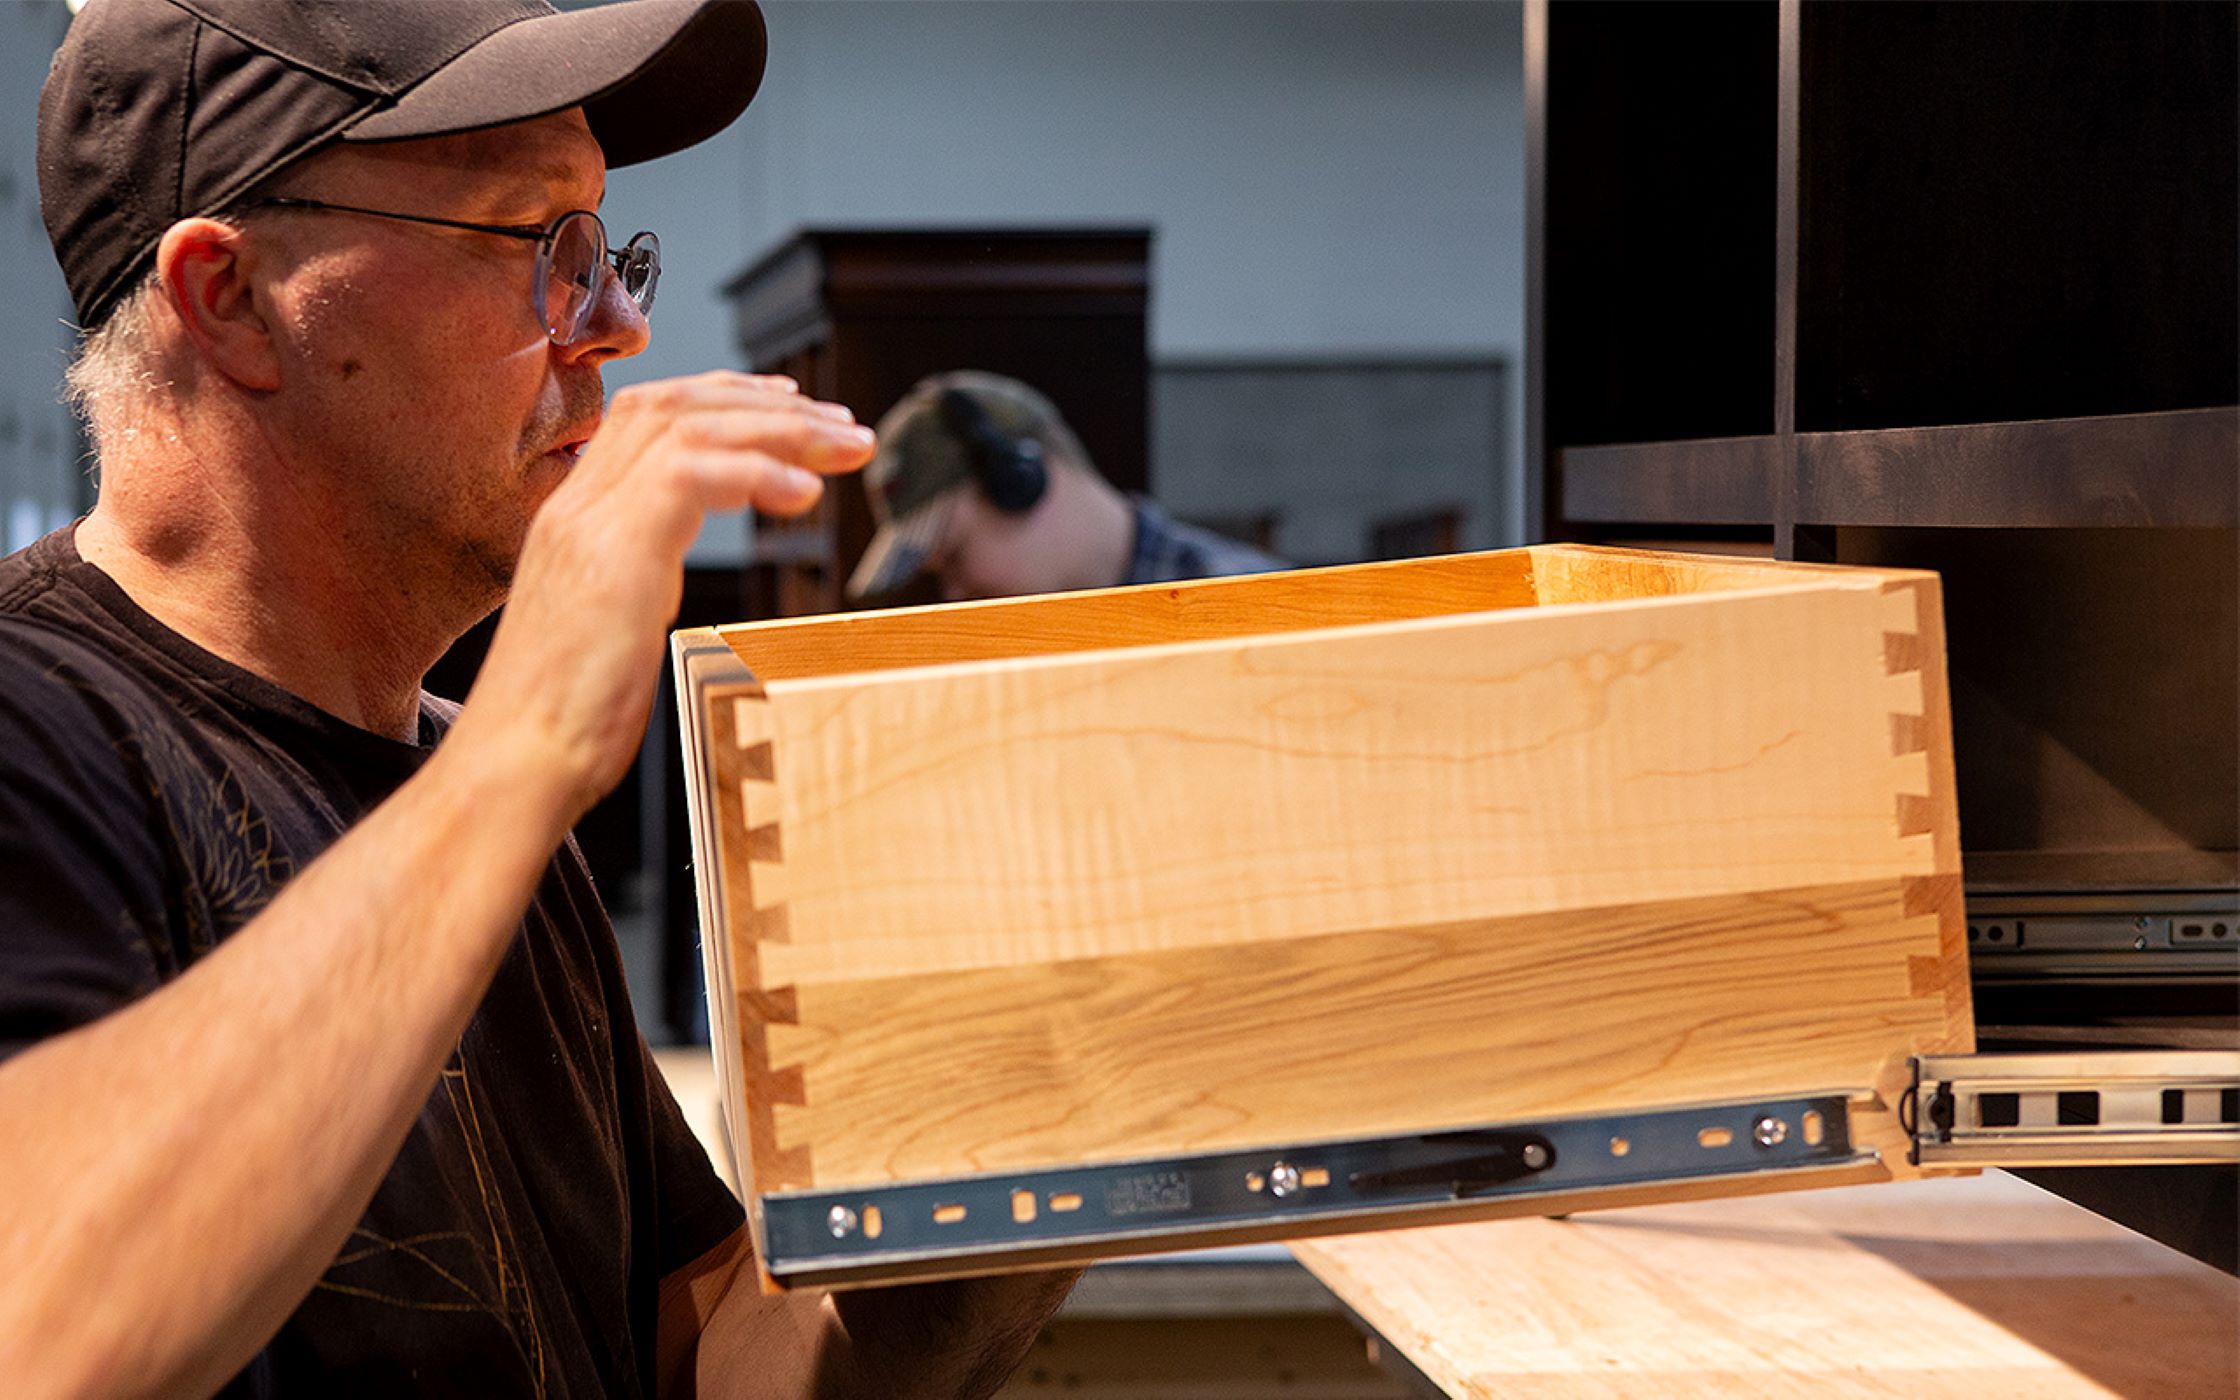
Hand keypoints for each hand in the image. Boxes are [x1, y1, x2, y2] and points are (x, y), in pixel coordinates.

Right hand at [453, 372, 874, 819]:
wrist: (517, 763)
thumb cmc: (564, 722)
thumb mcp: (607, 630)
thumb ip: (634, 585)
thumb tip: (663, 585)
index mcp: (575, 519)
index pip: (647, 417)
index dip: (724, 400)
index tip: (790, 406)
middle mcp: (578, 508)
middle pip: (675, 405)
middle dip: (769, 404)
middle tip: (843, 424)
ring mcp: (591, 525)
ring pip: (690, 428)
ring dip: (782, 430)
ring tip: (845, 447)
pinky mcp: (615, 554)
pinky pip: (692, 476)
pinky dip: (758, 472)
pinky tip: (804, 493)